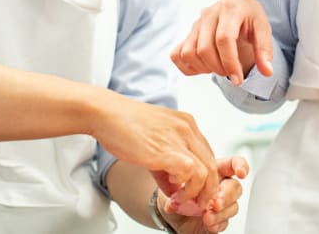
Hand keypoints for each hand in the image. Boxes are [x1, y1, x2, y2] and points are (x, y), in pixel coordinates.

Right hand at [95, 93, 218, 209]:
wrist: (106, 114)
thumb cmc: (124, 125)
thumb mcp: (154, 143)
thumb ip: (167, 166)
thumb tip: (174, 189)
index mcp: (186, 124)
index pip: (208, 155)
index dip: (205, 178)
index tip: (194, 192)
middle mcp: (187, 128)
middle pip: (212, 165)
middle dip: (206, 190)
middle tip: (193, 204)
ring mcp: (179, 137)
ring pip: (207, 172)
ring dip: (196, 193)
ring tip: (181, 200)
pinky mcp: (167, 150)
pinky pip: (191, 172)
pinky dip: (185, 187)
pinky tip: (171, 189)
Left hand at [161, 156, 248, 233]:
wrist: (171, 215)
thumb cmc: (176, 193)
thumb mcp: (173, 183)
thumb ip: (180, 183)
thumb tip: (179, 191)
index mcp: (214, 170)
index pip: (233, 163)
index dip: (240, 166)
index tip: (241, 173)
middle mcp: (221, 187)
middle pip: (235, 187)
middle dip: (227, 195)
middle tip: (216, 202)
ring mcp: (222, 204)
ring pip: (233, 206)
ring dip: (221, 212)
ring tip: (207, 216)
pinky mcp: (220, 221)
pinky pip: (226, 222)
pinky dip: (217, 223)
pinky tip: (209, 224)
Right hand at [172, 0, 273, 85]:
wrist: (238, 5)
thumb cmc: (250, 17)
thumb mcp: (263, 29)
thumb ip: (264, 49)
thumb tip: (267, 72)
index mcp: (230, 9)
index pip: (224, 39)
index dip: (230, 62)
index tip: (239, 79)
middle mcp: (208, 13)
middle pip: (204, 49)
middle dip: (219, 68)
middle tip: (232, 73)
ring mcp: (195, 23)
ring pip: (188, 53)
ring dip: (204, 68)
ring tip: (220, 66)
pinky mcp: (187, 33)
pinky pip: (177, 55)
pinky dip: (189, 67)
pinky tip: (206, 66)